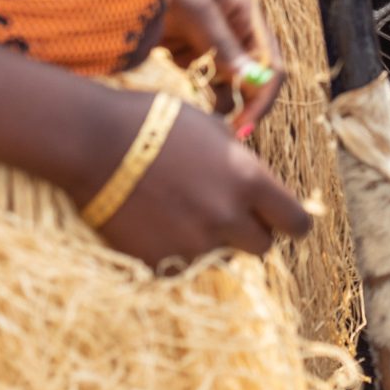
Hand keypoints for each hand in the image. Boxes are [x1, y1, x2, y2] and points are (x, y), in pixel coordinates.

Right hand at [91, 95, 312, 262]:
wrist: (93, 143)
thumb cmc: (154, 122)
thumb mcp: (210, 128)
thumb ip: (238, 161)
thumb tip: (250, 182)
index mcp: (247, 180)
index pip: (296, 222)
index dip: (291, 222)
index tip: (284, 221)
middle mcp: (226, 218)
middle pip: (262, 247)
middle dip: (251, 232)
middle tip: (228, 214)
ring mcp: (192, 246)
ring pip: (221, 257)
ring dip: (212, 242)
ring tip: (181, 212)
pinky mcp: (160, 265)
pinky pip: (182, 267)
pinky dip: (175, 252)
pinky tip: (154, 223)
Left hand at [163, 0, 281, 132]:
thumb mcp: (197, 6)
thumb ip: (221, 43)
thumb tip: (250, 79)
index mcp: (245, 16)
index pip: (269, 62)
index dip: (263, 95)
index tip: (247, 123)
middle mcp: (233, 32)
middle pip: (251, 78)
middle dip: (244, 105)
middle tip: (229, 134)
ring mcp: (209, 43)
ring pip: (226, 85)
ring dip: (220, 103)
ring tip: (204, 121)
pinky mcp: (186, 52)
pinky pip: (200, 81)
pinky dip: (196, 94)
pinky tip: (185, 102)